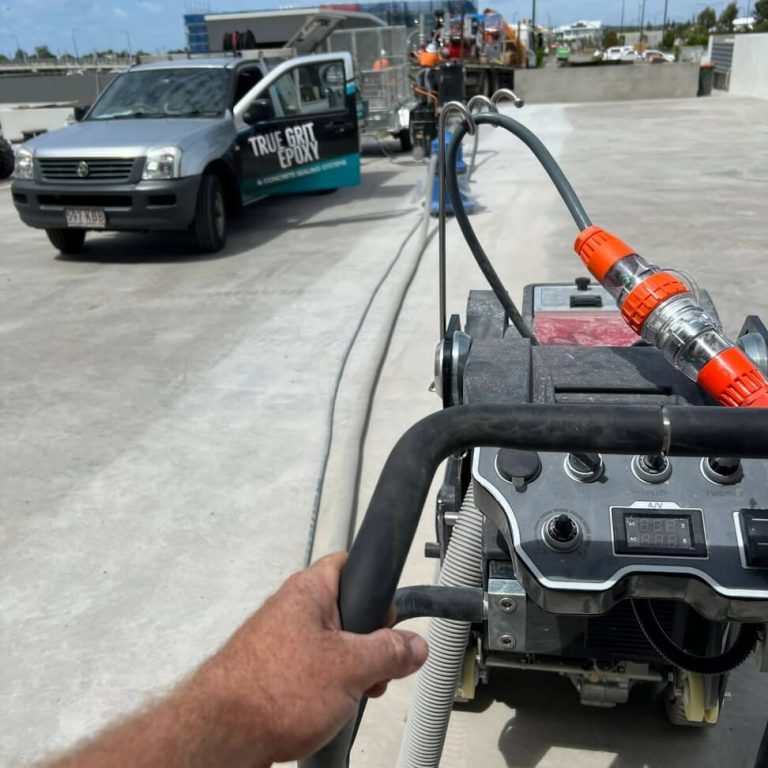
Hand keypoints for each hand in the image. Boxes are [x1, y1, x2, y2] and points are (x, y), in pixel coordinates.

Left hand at [190, 553, 428, 763]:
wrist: (219, 737)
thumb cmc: (268, 692)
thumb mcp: (350, 668)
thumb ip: (389, 652)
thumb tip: (413, 646)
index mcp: (308, 591)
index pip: (349, 564)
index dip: (375, 587)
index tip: (388, 615)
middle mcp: (291, 610)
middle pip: (346, 613)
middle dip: (368, 644)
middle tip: (375, 668)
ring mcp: (279, 643)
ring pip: (331, 647)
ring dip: (349, 672)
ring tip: (351, 696)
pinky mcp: (272, 673)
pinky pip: (312, 672)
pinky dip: (327, 690)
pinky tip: (328, 711)